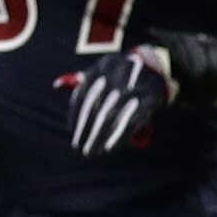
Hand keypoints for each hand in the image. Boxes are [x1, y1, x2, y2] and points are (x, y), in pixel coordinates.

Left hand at [55, 45, 172, 156]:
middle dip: (87, 131)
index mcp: (104, 66)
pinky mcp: (150, 98)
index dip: (76, 115)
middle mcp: (119, 75)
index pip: (85, 95)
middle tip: (80, 148)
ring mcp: (136, 87)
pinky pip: (131, 121)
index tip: (71, 132)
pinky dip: (120, 136)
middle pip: (98, 108)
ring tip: (93, 151)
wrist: (159, 64)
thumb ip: (82, 80)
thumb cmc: (123, 73)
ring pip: (113, 116)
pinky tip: (110, 148)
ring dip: (100, 137)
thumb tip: (57, 84)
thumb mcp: (105, 70)